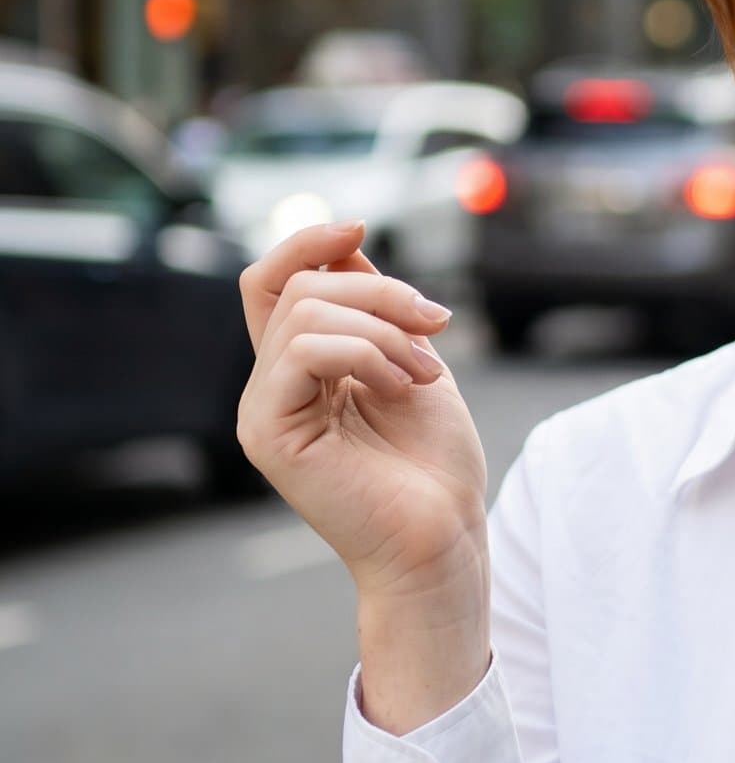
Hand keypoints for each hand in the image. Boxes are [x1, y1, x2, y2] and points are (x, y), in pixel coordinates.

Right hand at [236, 220, 488, 600]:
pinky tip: (402, 386)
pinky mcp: (267, 433)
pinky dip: (366, 353)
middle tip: (437, 325)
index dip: (306, 241)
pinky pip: (304, 350)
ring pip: (305, 313)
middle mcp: (272, 385)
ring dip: (383, 328)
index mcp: (301, 367)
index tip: (359, 225)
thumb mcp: (413, 359)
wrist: (443, 537)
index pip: (274, 282)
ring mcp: (263, 410)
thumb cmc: (434, 464)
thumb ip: (375, 308)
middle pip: (300, 286)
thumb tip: (346, 241)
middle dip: (379, 289)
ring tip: (425, 372)